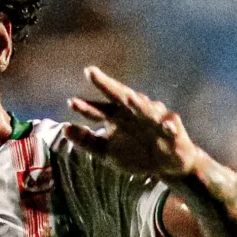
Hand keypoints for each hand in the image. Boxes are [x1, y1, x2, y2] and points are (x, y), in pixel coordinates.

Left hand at [64, 67, 201, 184]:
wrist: (166, 165)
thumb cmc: (135, 155)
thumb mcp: (107, 152)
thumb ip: (87, 141)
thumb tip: (64, 129)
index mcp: (116, 116)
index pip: (98, 109)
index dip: (85, 107)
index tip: (71, 102)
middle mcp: (133, 112)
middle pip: (118, 96)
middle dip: (106, 84)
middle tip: (90, 72)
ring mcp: (153, 118)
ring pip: (145, 108)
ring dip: (139, 103)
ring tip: (131, 99)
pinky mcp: (172, 129)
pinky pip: (170, 126)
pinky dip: (169, 126)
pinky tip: (167, 126)